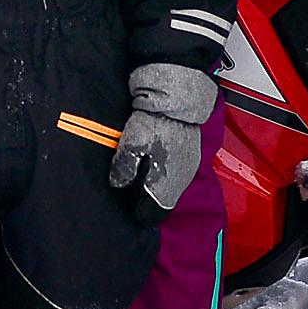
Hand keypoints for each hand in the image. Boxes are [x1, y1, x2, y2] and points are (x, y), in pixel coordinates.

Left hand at [113, 61, 216, 210]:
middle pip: (162, 200)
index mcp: (168, 185)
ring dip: (154, 182)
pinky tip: (151, 158)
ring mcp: (187, 165)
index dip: (138, 211)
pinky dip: (162, 170)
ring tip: (137, 171)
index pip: (154, 213)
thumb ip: (124, 168)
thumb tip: (118, 184)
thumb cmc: (155, 122)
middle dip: (145, 197)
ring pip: (169, 185)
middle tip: (128, 188)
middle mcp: (181, 180)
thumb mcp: (131, 145)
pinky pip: (174, 170)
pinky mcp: (189, 152)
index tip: (127, 206)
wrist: (177, 96)